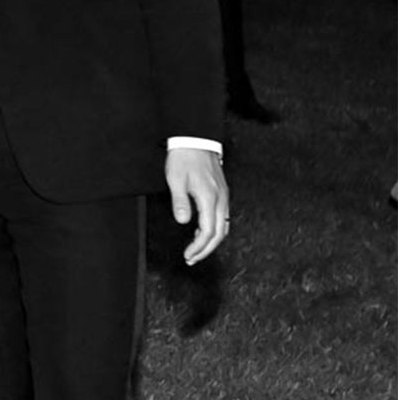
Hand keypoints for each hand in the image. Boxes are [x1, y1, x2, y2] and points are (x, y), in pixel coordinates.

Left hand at [166, 148, 229, 265]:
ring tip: (196, 250)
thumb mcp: (176, 180)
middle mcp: (220, 199)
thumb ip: (180, 202)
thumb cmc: (184, 158)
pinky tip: (201, 232)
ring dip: (211, 241)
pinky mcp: (222, 194)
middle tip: (192, 259)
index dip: (199, 246)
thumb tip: (184, 222)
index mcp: (209, 197)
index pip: (208, 231)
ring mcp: (223, 197)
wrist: (195, 141)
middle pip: (219, 233)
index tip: (188, 255)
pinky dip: (214, 230)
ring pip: (223, 226)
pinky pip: (222, 217)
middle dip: (206, 249)